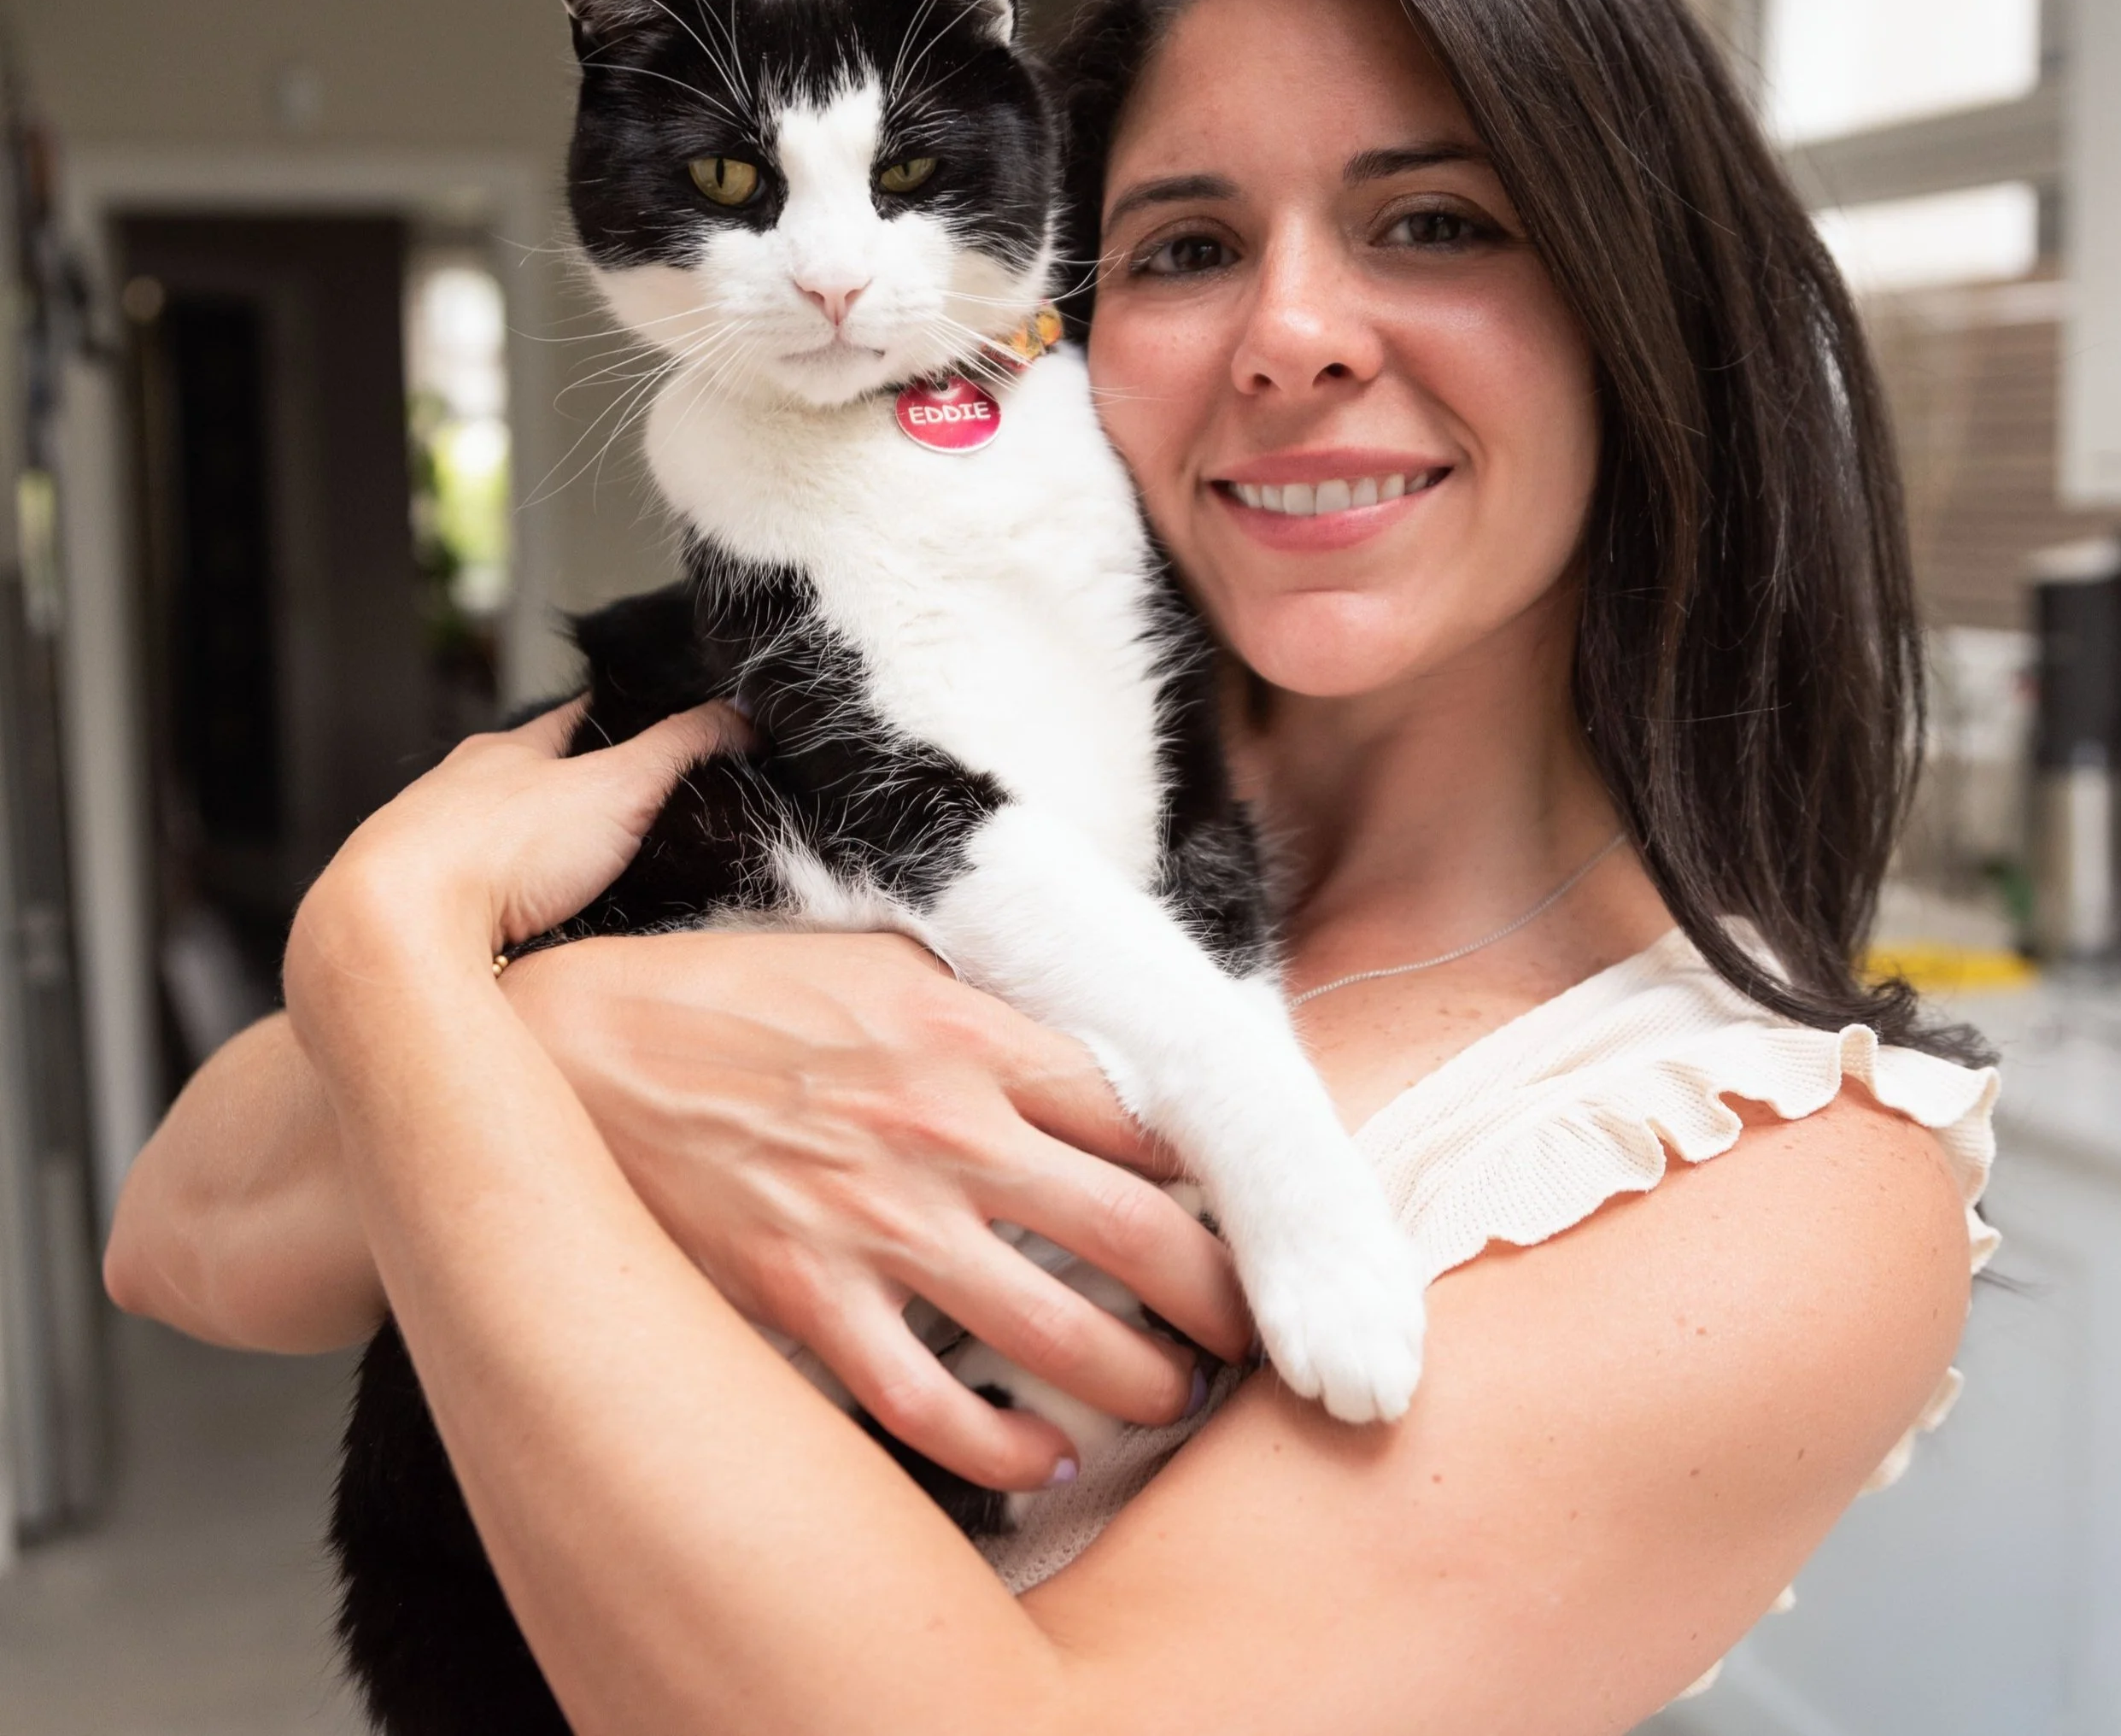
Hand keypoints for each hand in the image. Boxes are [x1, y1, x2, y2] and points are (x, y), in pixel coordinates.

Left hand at [290, 697, 738, 976]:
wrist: (393, 930)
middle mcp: (456, 796)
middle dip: (569, 800)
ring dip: (530, 862)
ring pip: (491, 846)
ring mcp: (428, 855)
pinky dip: (501, 914)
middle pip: (525, 786)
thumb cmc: (497, 850)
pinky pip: (470, 906)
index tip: (652, 725)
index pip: (571, 721)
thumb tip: (741, 714)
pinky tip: (526, 937)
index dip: (617, 721)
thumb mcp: (619, 787)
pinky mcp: (415, 918)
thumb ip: (683, 749)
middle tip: (625, 823)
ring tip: (582, 887)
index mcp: (504, 752)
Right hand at [504, 928, 1252, 1490]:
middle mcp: (944, 1128)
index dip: (1214, 1174)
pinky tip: (1047, 1457)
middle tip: (1248, 1327)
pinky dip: (1003, 1448)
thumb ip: (986, 1009)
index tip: (1241, 1208)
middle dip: (1218, 1295)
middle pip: (1138, 1231)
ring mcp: (876, 1221)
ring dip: (1141, 1381)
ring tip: (1175, 1396)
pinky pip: (931, 1405)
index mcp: (969, 1032)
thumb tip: (1081, 1058)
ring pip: (1058, 1333)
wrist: (574, 1044)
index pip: (1143, 1114)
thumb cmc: (731, 992)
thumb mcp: (877, 959)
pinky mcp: (804, 1299)